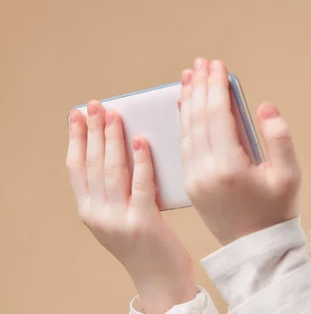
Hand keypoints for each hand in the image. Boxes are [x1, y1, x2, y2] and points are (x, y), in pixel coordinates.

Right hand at [65, 101, 197, 313]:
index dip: (75, 139)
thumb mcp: (119, 216)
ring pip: (112, 171)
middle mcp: (97, 215)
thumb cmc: (145, 243)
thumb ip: (116, 189)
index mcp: (89, 212)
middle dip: (92, 131)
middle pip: (92, 164)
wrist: (160, 280)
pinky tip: (142, 140)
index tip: (77, 113)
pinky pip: (141, 185)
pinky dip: (141, 160)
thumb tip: (123, 145)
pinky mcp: (143, 223)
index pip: (76, 168)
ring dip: (112, 139)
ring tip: (115, 115)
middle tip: (96, 104)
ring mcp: (118, 220)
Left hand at [178, 58, 301, 245]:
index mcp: (229, 167)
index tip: (216, 64)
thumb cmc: (277, 211)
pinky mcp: (190, 185)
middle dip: (200, 87)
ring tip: (189, 77)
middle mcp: (205, 172)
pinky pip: (184, 146)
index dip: (216, 87)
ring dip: (188, 101)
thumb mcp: (289, 174)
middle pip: (197, 119)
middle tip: (201, 63)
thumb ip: (279, 137)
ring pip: (186, 131)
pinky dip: (184, 122)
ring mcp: (194, 179)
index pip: (217, 116)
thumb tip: (265, 106)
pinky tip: (185, 106)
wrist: (257, 248)